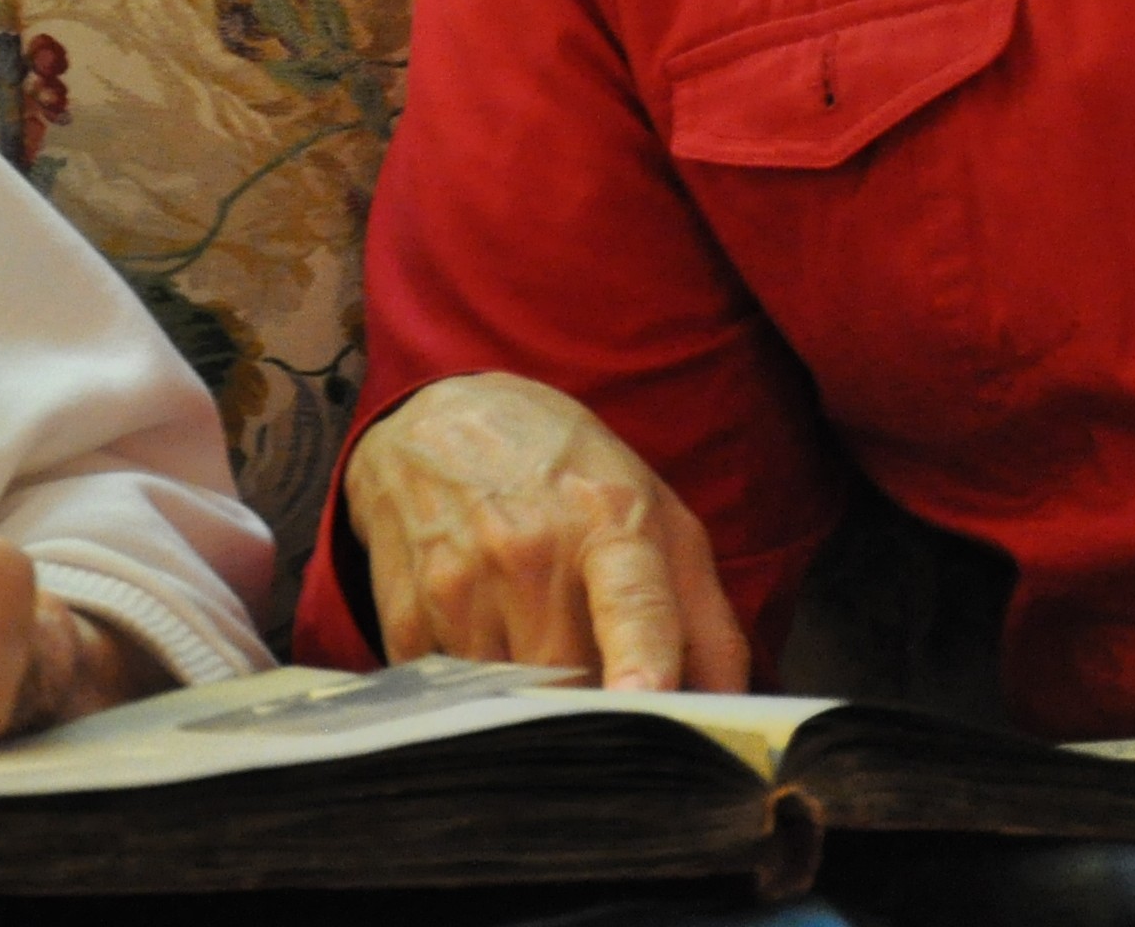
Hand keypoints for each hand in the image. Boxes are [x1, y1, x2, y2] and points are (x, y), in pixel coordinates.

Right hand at [341, 372, 751, 692]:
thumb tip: (731, 716)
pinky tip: (482, 636)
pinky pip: (453, 701)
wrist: (436, 420)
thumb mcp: (656, 515)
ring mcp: (458, 584)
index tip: (642, 701)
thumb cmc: (565, 475)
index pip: (631, 600)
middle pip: (575, 684)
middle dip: (597, 707)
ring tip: (535, 642)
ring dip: (533, 703)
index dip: (640, 658)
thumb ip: (705, 621)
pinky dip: (477, 694)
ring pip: (513, 705)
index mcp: (607, 521)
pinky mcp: (403, 616)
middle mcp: (528, 551)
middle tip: (603, 685)